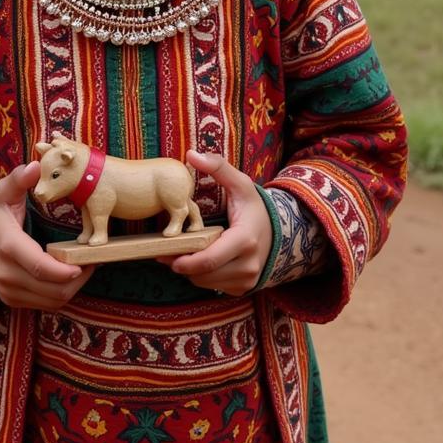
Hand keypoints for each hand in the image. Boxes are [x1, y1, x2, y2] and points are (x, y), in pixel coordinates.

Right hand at [0, 161, 94, 309]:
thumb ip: (19, 179)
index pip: (40, 267)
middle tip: (93, 261)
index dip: (65, 270)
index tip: (85, 264)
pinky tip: (69, 275)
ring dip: (72, 287)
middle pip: (52, 289)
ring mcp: (8, 290)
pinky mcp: (11, 299)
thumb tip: (35, 165)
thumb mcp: (3, 192)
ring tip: (85, 267)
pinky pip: (44, 304)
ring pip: (51, 301)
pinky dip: (61, 293)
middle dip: (78, 278)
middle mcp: (7, 274)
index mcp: (8, 247)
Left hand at [165, 151, 272, 295]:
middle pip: (204, 274)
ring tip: (179, 255)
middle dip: (182, 265)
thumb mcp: (240, 183)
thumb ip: (218, 167)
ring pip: (207, 282)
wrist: (278, 231)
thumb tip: (191, 154)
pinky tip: (198, 261)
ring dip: (191, 272)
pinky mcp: (244, 288)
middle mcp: (248, 264)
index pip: (210, 260)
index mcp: (245, 240)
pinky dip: (203, 277)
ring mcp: (248, 279)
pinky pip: (214, 286)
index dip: (186, 261)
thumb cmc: (253, 207)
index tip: (167, 255)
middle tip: (164, 255)